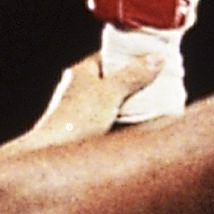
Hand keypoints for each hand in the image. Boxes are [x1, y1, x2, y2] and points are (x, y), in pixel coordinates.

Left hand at [14, 54, 171, 150]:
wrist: (51, 157)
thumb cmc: (75, 121)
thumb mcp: (109, 94)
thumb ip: (132, 76)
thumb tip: (157, 58)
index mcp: (81, 72)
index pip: (110, 56)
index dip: (131, 56)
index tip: (154, 57)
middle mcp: (80, 89)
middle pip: (115, 79)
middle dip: (137, 82)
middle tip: (162, 83)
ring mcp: (83, 111)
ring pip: (115, 101)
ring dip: (135, 104)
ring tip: (159, 105)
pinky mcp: (87, 132)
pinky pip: (114, 121)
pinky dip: (128, 122)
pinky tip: (143, 128)